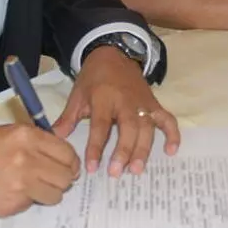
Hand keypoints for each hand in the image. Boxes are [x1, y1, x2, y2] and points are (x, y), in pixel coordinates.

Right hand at [0, 124, 80, 216]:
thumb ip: (34, 142)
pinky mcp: (13, 204)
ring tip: (34, 187)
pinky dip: (28, 200)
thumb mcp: (6, 133)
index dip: (70, 161)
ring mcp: (22, 184)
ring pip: (56, 194)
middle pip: (66, 176)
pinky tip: (12, 192)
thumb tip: (59, 156)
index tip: (67, 166)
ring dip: (49, 192)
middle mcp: (28, 159)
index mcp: (27, 137)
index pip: (67, 152)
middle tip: (53, 178)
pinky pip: (34, 203)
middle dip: (63, 178)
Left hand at [53, 47, 179, 176]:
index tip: (92, 168)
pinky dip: (172, 134)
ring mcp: (143, 103)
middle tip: (117, 173)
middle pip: (128, 128)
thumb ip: (68, 118)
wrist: (113, 54)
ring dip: (143, 149)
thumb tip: (54, 138)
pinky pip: (167, 119)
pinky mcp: (154, 104)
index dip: (96, 147)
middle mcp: (126, 101)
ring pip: (147, 128)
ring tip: (137, 169)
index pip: (101, 126)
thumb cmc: (94, 78)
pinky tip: (171, 151)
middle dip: (124, 151)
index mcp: (104, 98)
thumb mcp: (77, 95)